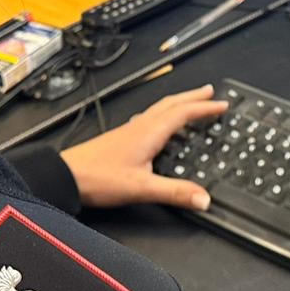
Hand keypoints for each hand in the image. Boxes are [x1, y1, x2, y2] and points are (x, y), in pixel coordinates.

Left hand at [60, 84, 228, 210]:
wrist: (66, 175)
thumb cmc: (99, 178)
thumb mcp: (142, 188)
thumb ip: (175, 192)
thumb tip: (205, 198)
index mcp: (150, 132)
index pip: (183, 113)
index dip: (205, 108)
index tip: (223, 104)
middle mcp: (141, 126)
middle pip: (172, 104)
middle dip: (193, 97)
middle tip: (211, 92)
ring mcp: (130, 130)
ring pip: (160, 109)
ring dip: (179, 103)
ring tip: (192, 103)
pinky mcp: (121, 137)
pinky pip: (149, 118)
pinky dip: (164, 115)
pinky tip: (160, 124)